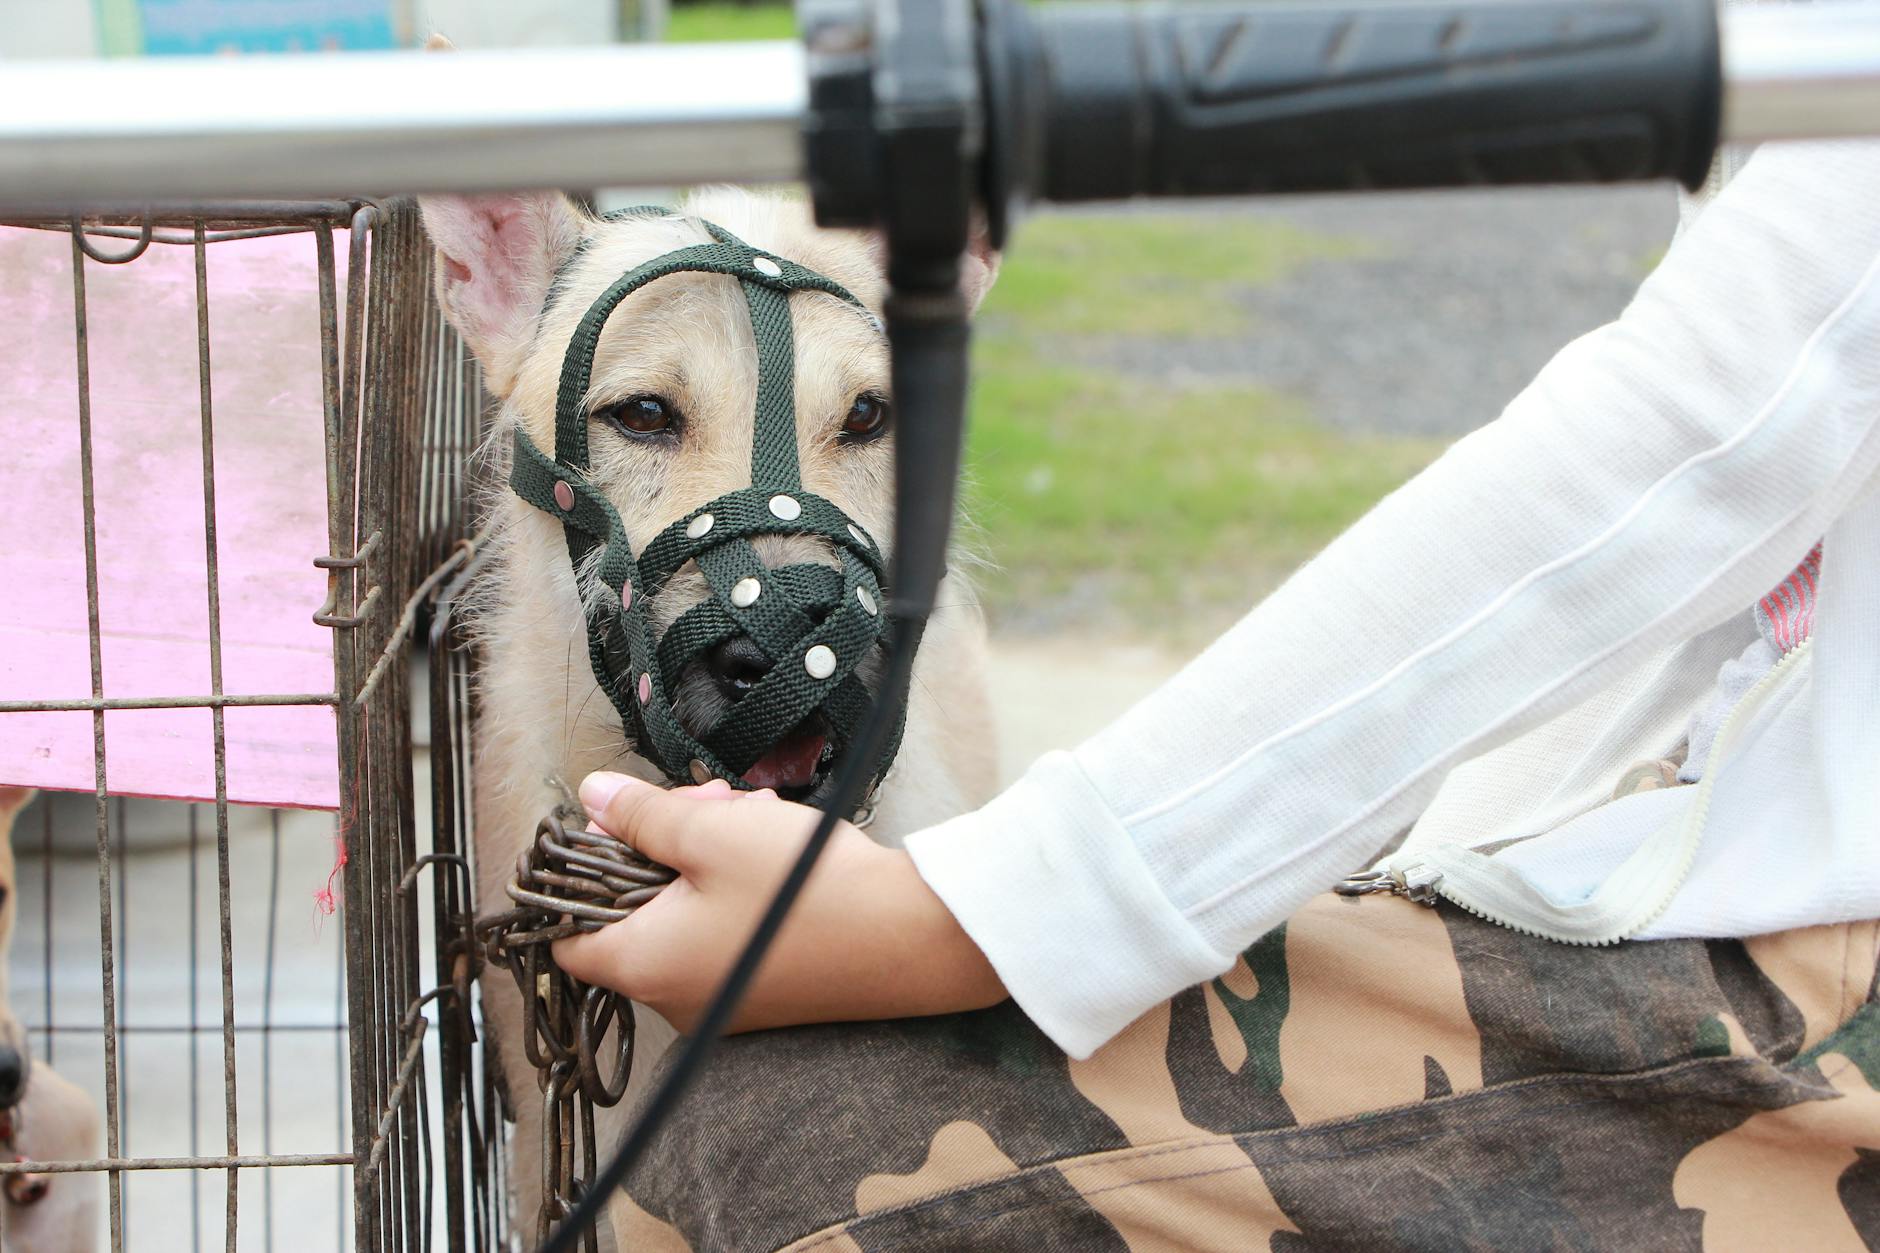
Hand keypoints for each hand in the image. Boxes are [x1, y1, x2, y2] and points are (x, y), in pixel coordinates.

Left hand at [552, 772, 1006, 1033]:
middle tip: (703, 802)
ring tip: (752, 816)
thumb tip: (592, 798)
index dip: (575, 880)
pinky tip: (773, 848)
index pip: (566, 937)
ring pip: (684, 916)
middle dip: (661, 846)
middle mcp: (675, 999)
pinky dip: (735, 889)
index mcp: (644, 965)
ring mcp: (721, 1004)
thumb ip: (641, 817)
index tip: (608, 832)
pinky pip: (723, 935)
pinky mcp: (763, 995)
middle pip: (634, 913)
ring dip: (706, 858)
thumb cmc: (802, 889)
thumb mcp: (710, 833)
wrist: (909, 938)